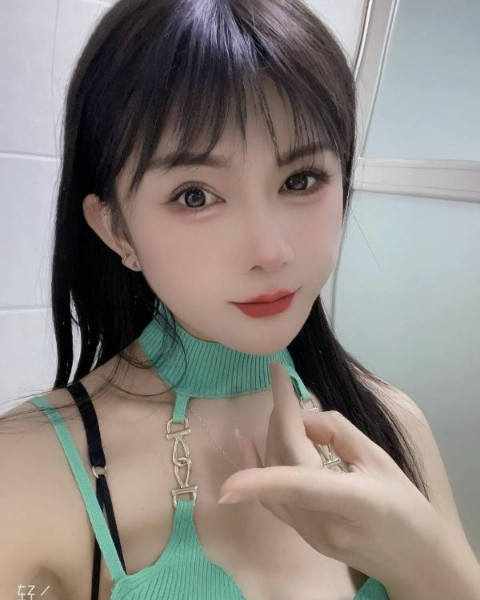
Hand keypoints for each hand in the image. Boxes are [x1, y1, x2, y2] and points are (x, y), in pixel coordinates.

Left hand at [218, 361, 444, 583]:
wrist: (416, 563)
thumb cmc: (406, 507)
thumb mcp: (380, 460)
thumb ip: (338, 433)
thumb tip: (300, 417)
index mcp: (353, 502)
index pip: (300, 471)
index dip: (281, 422)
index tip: (274, 373)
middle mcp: (322, 524)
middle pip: (283, 463)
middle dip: (278, 420)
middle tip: (284, 389)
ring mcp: (308, 535)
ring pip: (272, 479)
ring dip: (269, 438)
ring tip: (279, 410)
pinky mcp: (302, 536)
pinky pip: (270, 497)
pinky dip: (258, 467)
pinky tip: (247, 442)